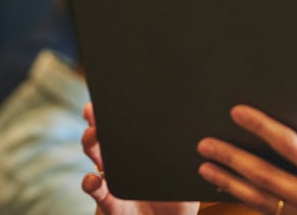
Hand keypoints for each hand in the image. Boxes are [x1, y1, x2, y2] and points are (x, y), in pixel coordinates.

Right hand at [79, 102, 199, 214]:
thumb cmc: (181, 196)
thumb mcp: (190, 171)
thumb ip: (193, 151)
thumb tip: (206, 126)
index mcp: (140, 149)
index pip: (127, 124)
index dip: (116, 108)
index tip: (110, 94)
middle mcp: (123, 161)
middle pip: (105, 135)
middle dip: (97, 120)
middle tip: (93, 110)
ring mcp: (114, 180)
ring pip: (97, 157)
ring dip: (91, 144)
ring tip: (91, 135)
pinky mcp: (111, 203)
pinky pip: (98, 192)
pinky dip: (92, 185)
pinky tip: (92, 179)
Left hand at [197, 90, 296, 214]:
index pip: (290, 146)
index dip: (262, 127)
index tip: (238, 111)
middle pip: (263, 177)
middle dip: (231, 157)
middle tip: (205, 142)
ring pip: (259, 201)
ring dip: (230, 183)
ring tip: (206, 167)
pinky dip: (247, 202)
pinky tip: (231, 190)